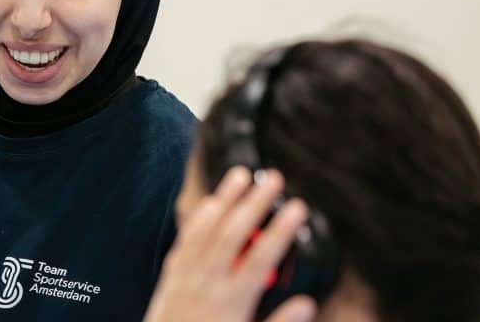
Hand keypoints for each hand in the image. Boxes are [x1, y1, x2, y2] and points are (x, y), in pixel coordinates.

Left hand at [144, 167, 316, 321]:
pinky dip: (197, 220)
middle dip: (254, 204)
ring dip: (224, 200)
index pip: (261, 260)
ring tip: (241, 175)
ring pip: (206, 231)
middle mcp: (207, 286)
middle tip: (274, 178)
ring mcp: (186, 279)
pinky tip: (210, 202)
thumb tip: (307, 305)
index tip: (297, 207)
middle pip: (233, 236)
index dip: (281, 231)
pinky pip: (185, 242)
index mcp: (232, 304)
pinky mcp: (172, 278)